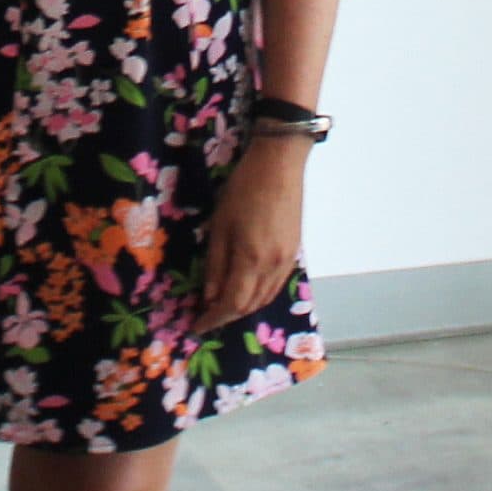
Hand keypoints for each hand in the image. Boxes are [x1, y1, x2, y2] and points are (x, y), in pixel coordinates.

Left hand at [196, 134, 308, 332]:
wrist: (280, 164)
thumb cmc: (243, 189)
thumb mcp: (220, 225)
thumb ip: (215, 264)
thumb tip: (209, 297)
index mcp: (252, 260)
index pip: (232, 304)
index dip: (213, 319)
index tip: (196, 325)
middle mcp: (274, 267)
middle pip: (250, 305)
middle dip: (227, 315)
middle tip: (206, 316)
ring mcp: (288, 261)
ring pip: (265, 298)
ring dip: (244, 308)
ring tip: (224, 305)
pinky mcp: (294, 252)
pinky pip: (276, 285)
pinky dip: (260, 295)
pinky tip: (247, 289)